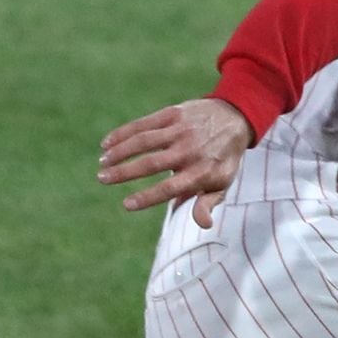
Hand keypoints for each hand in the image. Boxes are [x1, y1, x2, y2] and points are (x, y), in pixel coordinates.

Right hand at [100, 97, 251, 225]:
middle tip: (102, 178)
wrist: (235, 118)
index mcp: (201, 172)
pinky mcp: (173, 113)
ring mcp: (181, 130)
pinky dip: (123, 133)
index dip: (148, 197)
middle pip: (151, 164)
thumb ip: (207, 203)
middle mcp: (190, 151)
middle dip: (123, 172)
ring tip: (102, 162)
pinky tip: (107, 143)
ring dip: (119, 151)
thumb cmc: (223, 158)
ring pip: (144, 141)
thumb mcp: (222, 183)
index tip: (127, 204)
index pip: (170, 188)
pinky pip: (143, 124)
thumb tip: (204, 224)